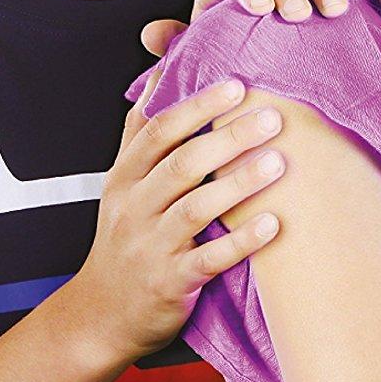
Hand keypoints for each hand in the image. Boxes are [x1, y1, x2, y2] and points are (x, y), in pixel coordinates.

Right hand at [66, 71, 286, 368]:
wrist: (101, 315)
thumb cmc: (125, 236)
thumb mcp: (123, 182)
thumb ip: (144, 130)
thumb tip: (164, 66)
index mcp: (124, 176)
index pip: (158, 131)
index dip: (197, 105)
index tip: (237, 84)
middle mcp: (133, 207)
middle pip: (181, 164)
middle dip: (227, 137)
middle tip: (272, 117)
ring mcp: (151, 246)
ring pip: (195, 209)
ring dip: (239, 183)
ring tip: (279, 163)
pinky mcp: (171, 283)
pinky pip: (208, 259)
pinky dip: (240, 241)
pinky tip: (273, 224)